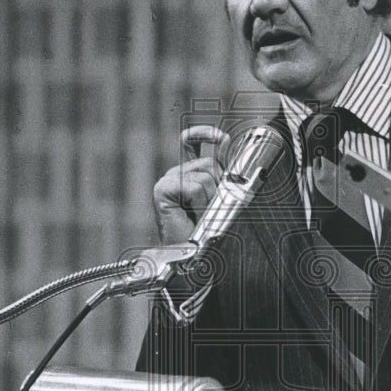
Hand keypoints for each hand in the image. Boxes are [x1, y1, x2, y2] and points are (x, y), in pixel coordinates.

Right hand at [152, 126, 230, 244]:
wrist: (189, 256)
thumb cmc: (205, 231)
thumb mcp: (221, 197)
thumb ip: (223, 171)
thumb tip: (227, 142)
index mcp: (190, 172)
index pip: (193, 141)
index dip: (206, 133)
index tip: (220, 136)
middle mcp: (177, 173)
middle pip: (210, 163)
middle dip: (219, 186)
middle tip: (212, 209)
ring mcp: (168, 180)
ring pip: (205, 176)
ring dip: (211, 200)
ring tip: (202, 216)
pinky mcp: (163, 189)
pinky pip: (193, 186)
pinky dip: (199, 203)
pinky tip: (191, 216)